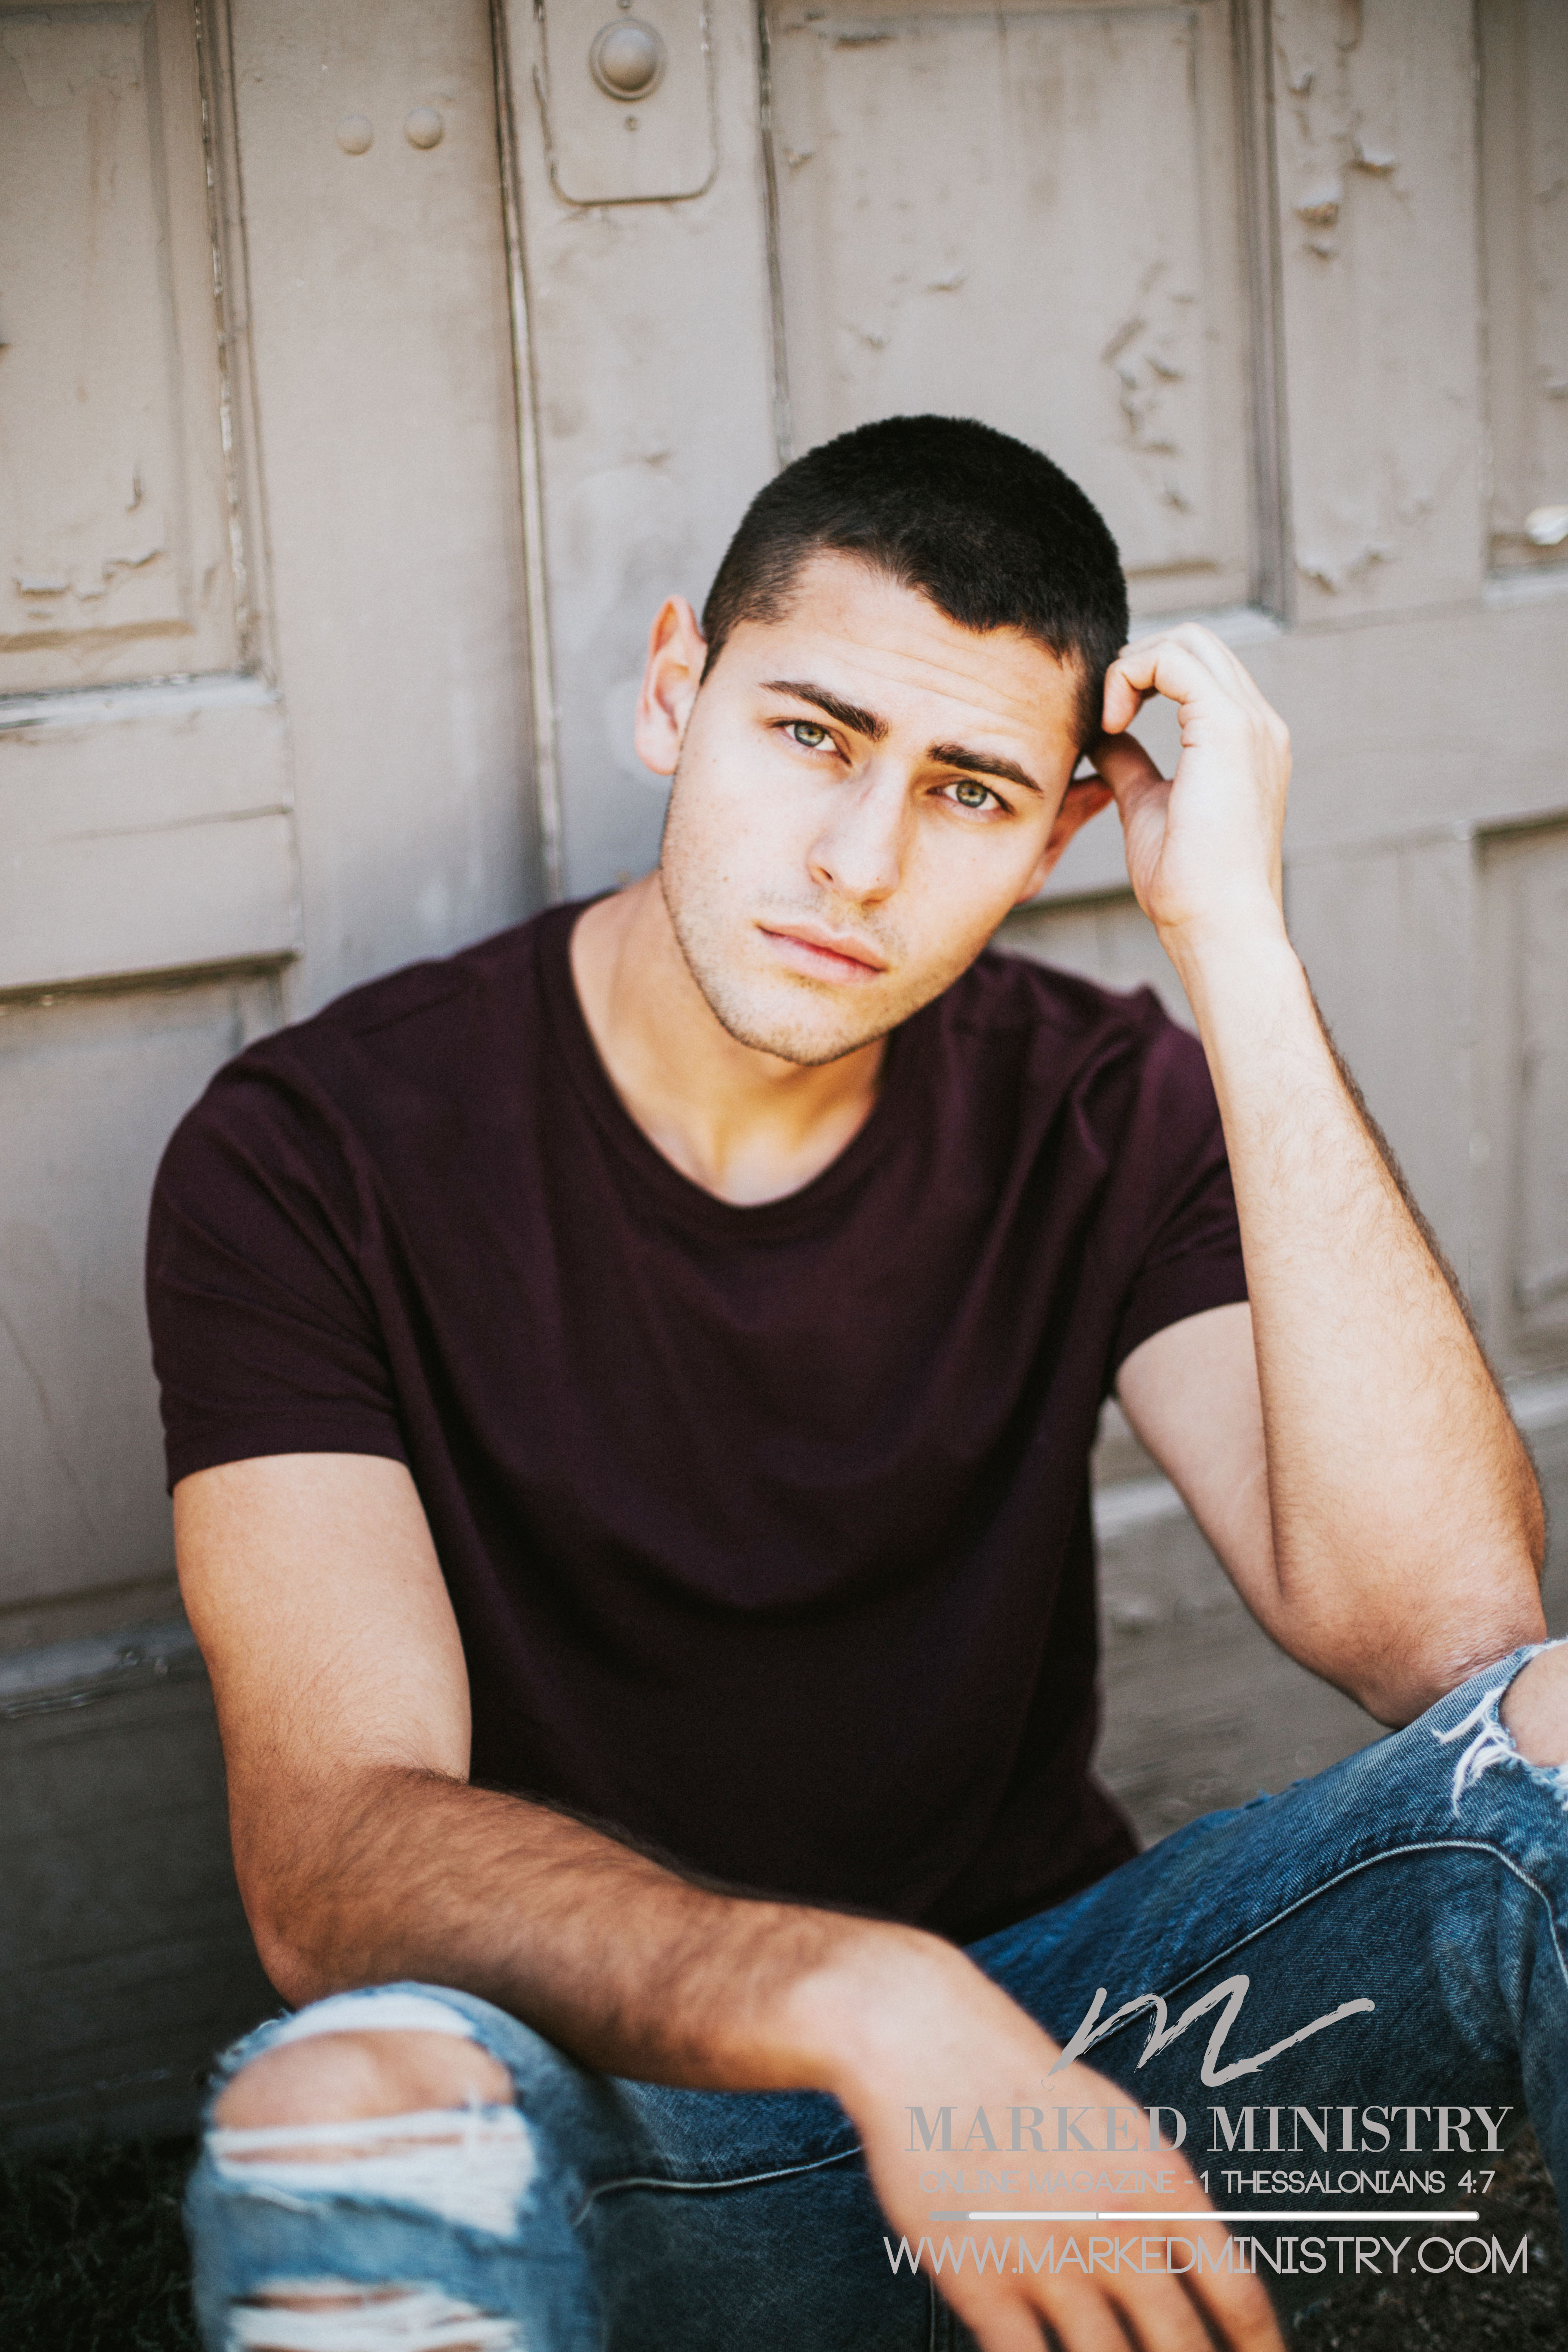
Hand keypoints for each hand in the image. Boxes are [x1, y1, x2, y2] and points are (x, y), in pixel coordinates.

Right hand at [837, 1946, 1283, 2351]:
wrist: (926, 2042)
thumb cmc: (1017, 2078)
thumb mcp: (1116, 2125)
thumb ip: (1158, 2199)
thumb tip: (1194, 2266)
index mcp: (1159, 2183)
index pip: (1238, 2297)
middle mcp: (1115, 2228)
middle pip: (1182, 2350)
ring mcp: (1050, 2260)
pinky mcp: (983, 2283)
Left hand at [1091, 625, 1290, 958]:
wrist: (1217, 924)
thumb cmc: (1187, 884)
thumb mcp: (1147, 806)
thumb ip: (1130, 764)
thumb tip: (1103, 736)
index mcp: (1245, 740)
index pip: (1197, 668)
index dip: (1144, 677)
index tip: (1111, 724)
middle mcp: (1258, 723)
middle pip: (1195, 641)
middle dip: (1138, 662)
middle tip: (1107, 715)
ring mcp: (1250, 721)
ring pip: (1186, 640)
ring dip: (1132, 666)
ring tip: (1110, 719)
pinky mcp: (1228, 727)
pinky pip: (1173, 659)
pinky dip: (1130, 676)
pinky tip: (1113, 724)